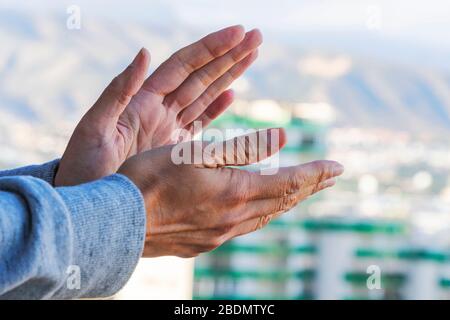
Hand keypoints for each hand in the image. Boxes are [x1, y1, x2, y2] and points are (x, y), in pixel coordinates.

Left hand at [55, 25, 261, 185]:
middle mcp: (158, 110)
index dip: (211, 48)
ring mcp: (168, 129)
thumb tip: (144, 52)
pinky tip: (231, 94)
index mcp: (142, 102)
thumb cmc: (83, 170)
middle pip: (200, 75)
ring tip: (251, 55)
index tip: (238, 32)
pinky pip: (199, 123)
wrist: (89, 208)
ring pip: (204, 95)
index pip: (183, 66)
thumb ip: (118, 92)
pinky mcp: (173, 149)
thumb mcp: (95, 129)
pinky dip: (216, 108)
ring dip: (228, 75)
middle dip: (228, 56)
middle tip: (256, 37)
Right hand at [118, 128, 343, 257]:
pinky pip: (244, 227)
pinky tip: (260, 209)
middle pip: (283, 202)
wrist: (116, 223)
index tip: (339, 166)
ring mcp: (219, 235)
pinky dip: (261, 213)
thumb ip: (241, 148)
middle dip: (310, 187)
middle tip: (331, 176)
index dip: (316, 173)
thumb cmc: (150, 179)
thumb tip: (283, 138)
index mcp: (234, 193)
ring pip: (265, 216)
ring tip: (303, 191)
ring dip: (287, 201)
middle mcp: (233, 219)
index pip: (289, 183)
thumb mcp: (197, 153)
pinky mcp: (204, 244)